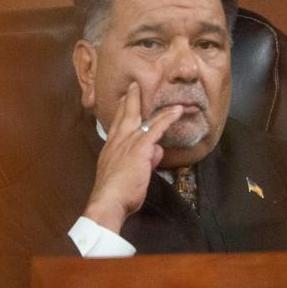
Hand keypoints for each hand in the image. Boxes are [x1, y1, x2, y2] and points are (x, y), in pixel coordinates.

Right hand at [82, 82, 182, 232]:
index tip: (123, 102)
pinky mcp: (140, 147)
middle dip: (130, 100)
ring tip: (164, 96)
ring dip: (156, 107)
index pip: (116, 125)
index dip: (120, 113)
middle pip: (125, 115)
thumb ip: (140, 161)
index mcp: (111, 148)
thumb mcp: (124, 174)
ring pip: (143, 118)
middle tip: (133, 87)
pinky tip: (177, 111)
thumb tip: (153, 154)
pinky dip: (168, 118)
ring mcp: (128, 142)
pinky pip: (157, 128)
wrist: (109, 200)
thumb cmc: (114, 193)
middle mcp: (117, 141)